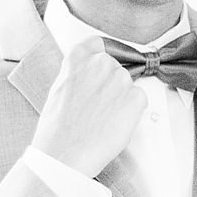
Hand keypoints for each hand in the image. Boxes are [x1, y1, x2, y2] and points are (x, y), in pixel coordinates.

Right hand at [30, 36, 147, 177]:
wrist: (65, 154)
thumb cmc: (57, 129)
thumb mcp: (59, 90)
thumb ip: (77, 75)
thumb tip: (89, 76)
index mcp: (77, 59)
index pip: (96, 43)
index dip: (101, 54)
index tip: (101, 66)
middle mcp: (101, 63)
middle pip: (114, 68)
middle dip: (110, 85)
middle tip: (98, 107)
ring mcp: (120, 79)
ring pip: (127, 86)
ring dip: (121, 99)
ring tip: (103, 119)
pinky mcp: (136, 97)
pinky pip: (140, 100)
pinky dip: (132, 112)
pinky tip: (114, 124)